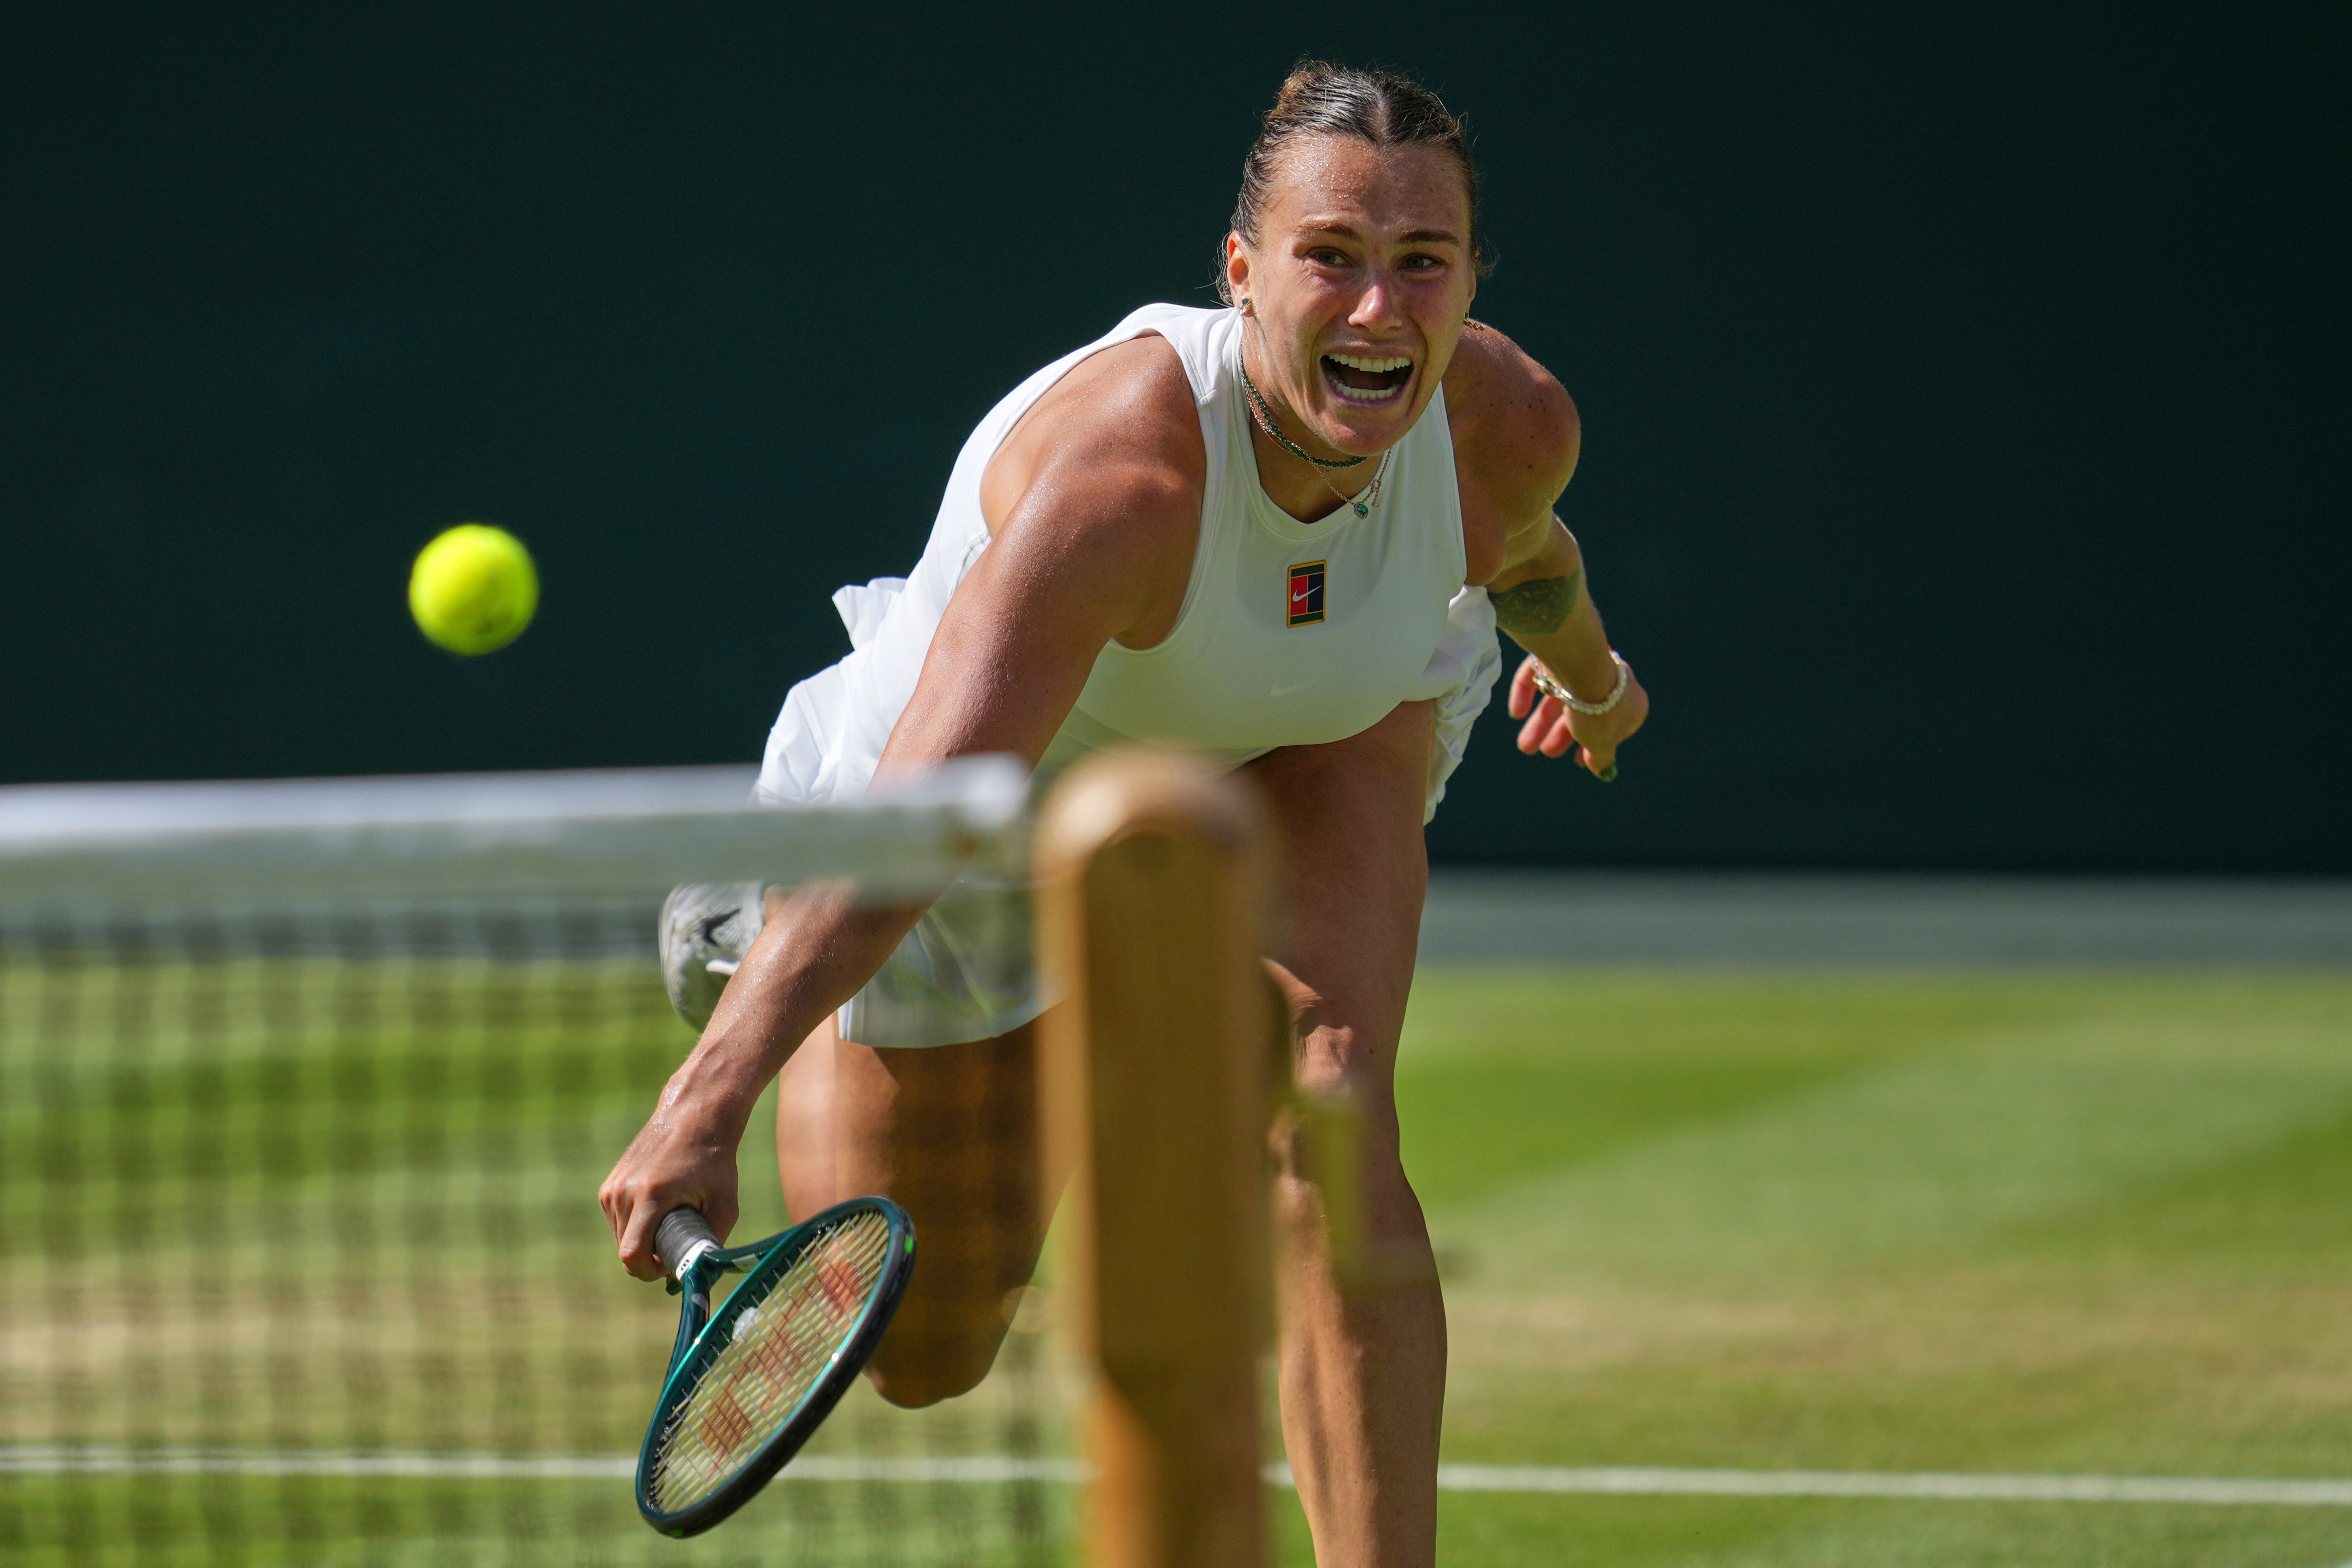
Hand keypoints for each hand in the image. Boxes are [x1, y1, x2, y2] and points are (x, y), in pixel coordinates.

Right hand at [598, 1075, 746, 1280]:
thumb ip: (713, 1243)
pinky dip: (635, 1227)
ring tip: (671, 1222)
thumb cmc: (715, 1161)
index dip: (648, 1272)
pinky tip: (658, 1211)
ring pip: (620, 1238)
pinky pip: (618, 1223)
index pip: (631, 1254)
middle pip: (626, 1250)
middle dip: (650, 1258)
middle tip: (678, 1244)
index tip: (668, 1268)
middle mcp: (623, 1192)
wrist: (694, 1116)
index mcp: (650, 1196)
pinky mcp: (608, 1186)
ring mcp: (612, 1188)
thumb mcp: (726, 1204)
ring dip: (643, 1242)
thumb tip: (698, 1277)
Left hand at [1507, 654, 1648, 779]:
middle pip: (1582, 711)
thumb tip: (1604, 772)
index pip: (1613, 726)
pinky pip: (1538, 675)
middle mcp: (1608, 680)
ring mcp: (1582, 663)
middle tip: (1546, 751)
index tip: (1578, 759)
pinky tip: (1516, 713)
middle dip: (1561, 735)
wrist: (1582, 666)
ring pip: (1558, 696)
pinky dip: (1526, 694)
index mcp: (1628, 701)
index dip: (1594, 744)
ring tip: (1525, 745)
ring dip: (1541, 722)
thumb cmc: (1598, 709)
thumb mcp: (1601, 742)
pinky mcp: (1556, 652)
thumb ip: (1602, 757)